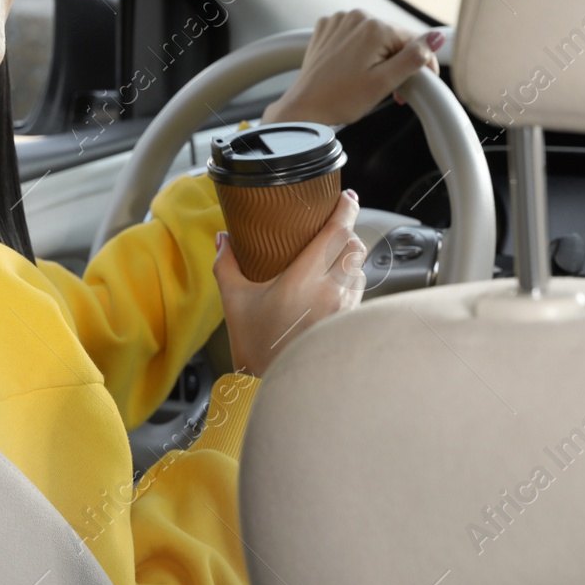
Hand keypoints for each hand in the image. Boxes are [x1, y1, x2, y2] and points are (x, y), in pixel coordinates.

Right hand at [212, 188, 366, 376]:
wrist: (275, 387)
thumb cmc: (257, 348)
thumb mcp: (235, 302)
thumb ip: (227, 265)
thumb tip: (223, 239)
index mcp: (303, 280)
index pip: (337, 232)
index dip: (346, 209)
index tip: (345, 196)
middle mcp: (331, 292)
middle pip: (355, 245)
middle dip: (348, 230)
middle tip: (335, 222)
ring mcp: (345, 309)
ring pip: (360, 267)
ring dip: (350, 255)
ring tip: (333, 253)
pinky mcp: (349, 322)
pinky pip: (358, 289)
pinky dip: (350, 278)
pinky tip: (333, 282)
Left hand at [261, 10, 444, 126]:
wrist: (304, 108)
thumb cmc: (342, 100)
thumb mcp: (385, 82)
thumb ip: (413, 58)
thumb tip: (437, 37)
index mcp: (374, 27)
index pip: (414, 40)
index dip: (423, 63)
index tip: (422, 83)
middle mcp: (356, 16)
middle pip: (393, 38)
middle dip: (399, 62)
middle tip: (395, 92)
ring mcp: (338, 20)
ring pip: (374, 37)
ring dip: (379, 56)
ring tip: (371, 82)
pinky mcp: (326, 28)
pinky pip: (353, 36)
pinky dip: (358, 51)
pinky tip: (353, 70)